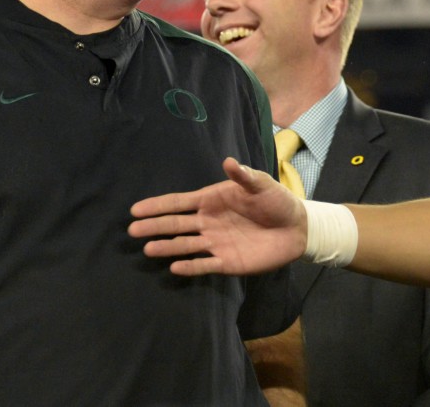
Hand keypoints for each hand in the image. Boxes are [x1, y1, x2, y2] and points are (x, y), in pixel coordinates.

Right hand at [129, 157, 307, 275]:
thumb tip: (229, 162)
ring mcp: (216, 242)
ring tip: (148, 249)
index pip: (179, 203)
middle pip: (176, 225)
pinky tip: (174, 267)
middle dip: (155, 226)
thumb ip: (244, 176)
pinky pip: (204, 265)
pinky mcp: (227, 262)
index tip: (136, 209)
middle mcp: (209, 222)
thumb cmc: (276, 201)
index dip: (158, 206)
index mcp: (212, 201)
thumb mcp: (261, 184)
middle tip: (132, 230)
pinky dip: (190, 266)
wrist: (296, 228)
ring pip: (186, 245)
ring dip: (167, 247)